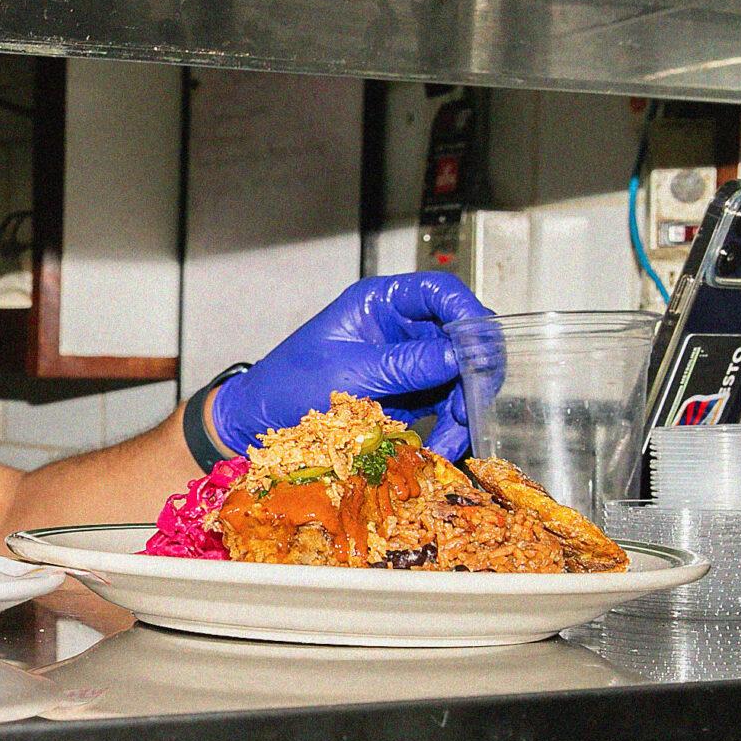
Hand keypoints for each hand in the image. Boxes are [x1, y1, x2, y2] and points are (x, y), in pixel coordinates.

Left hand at [209, 273, 491, 459]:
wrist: (261, 424)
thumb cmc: (289, 385)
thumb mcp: (350, 372)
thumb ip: (406, 364)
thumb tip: (461, 356)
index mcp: (381, 302)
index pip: (441, 291)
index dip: (468, 315)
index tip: (480, 349)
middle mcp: (400, 326)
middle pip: (460, 338)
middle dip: (472, 374)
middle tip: (471, 409)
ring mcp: (407, 361)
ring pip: (458, 377)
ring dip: (462, 409)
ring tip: (453, 439)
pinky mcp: (407, 394)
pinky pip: (442, 406)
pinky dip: (447, 428)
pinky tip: (442, 448)